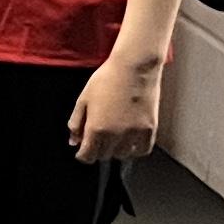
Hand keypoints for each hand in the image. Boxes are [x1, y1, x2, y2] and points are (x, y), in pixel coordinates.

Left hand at [71, 44, 167, 163]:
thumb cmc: (107, 79)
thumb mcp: (83, 99)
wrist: (133, 67)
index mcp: (96, 128)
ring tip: (114, 136)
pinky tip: (130, 141)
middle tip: (98, 138)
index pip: (88, 156)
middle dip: (98, 150)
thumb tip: (74, 141)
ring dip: (116, 150)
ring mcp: (134, 134)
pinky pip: (142, 151)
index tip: (83, 151)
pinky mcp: (150, 129)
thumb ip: (76, 122)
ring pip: (123, 155)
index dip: (83, 155)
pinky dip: (135, 149)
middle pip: (104, 156)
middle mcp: (115, 135)